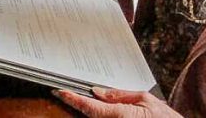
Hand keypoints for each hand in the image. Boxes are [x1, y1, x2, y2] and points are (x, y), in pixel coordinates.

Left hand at [55, 88, 179, 117]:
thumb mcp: (145, 99)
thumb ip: (120, 95)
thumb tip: (98, 91)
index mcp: (122, 115)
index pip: (90, 107)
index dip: (73, 99)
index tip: (60, 91)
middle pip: (90, 115)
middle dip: (79, 104)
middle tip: (66, 92)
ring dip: (89, 111)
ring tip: (80, 98)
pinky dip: (98, 115)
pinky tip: (98, 107)